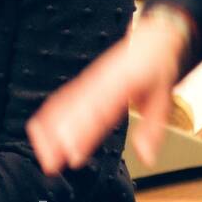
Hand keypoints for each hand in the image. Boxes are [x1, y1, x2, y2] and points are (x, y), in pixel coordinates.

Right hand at [27, 12, 187, 172]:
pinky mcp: (82, 82)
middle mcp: (99, 81)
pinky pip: (61, 97)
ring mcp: (88, 80)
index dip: (83, 135)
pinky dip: (47, 114)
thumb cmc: (157, 67)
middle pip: (73, 110)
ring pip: (62, 103)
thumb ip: (153, 129)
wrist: (152, 38)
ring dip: (48, 128)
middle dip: (58, 137)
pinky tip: (38, 129)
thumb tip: (146, 158)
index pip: (98, 113)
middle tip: (50, 162)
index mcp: (121, 83)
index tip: (73, 155)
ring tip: (41, 152)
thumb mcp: (164, 98)